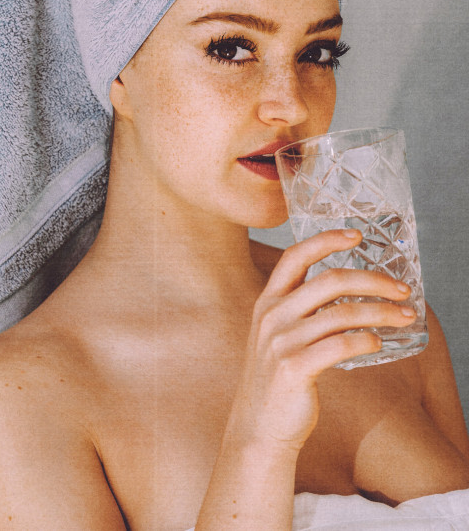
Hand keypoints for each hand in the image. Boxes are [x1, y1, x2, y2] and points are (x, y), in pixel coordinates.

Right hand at [226, 229, 414, 453]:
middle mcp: (272, 315)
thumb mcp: (278, 334)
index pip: (295, 256)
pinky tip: (377, 342)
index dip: (326, 240)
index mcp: (268, 300)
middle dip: (372, 279)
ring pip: (341, 312)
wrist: (258, 427)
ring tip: (403, 316)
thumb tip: (350, 288)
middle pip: (329, 280)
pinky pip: (339, 345)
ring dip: (380, 311)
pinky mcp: (293, 368)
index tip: (356, 235)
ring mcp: (281, 341)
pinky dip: (364, 340)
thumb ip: (301, 308)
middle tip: (401, 287)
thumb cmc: (278, 378)